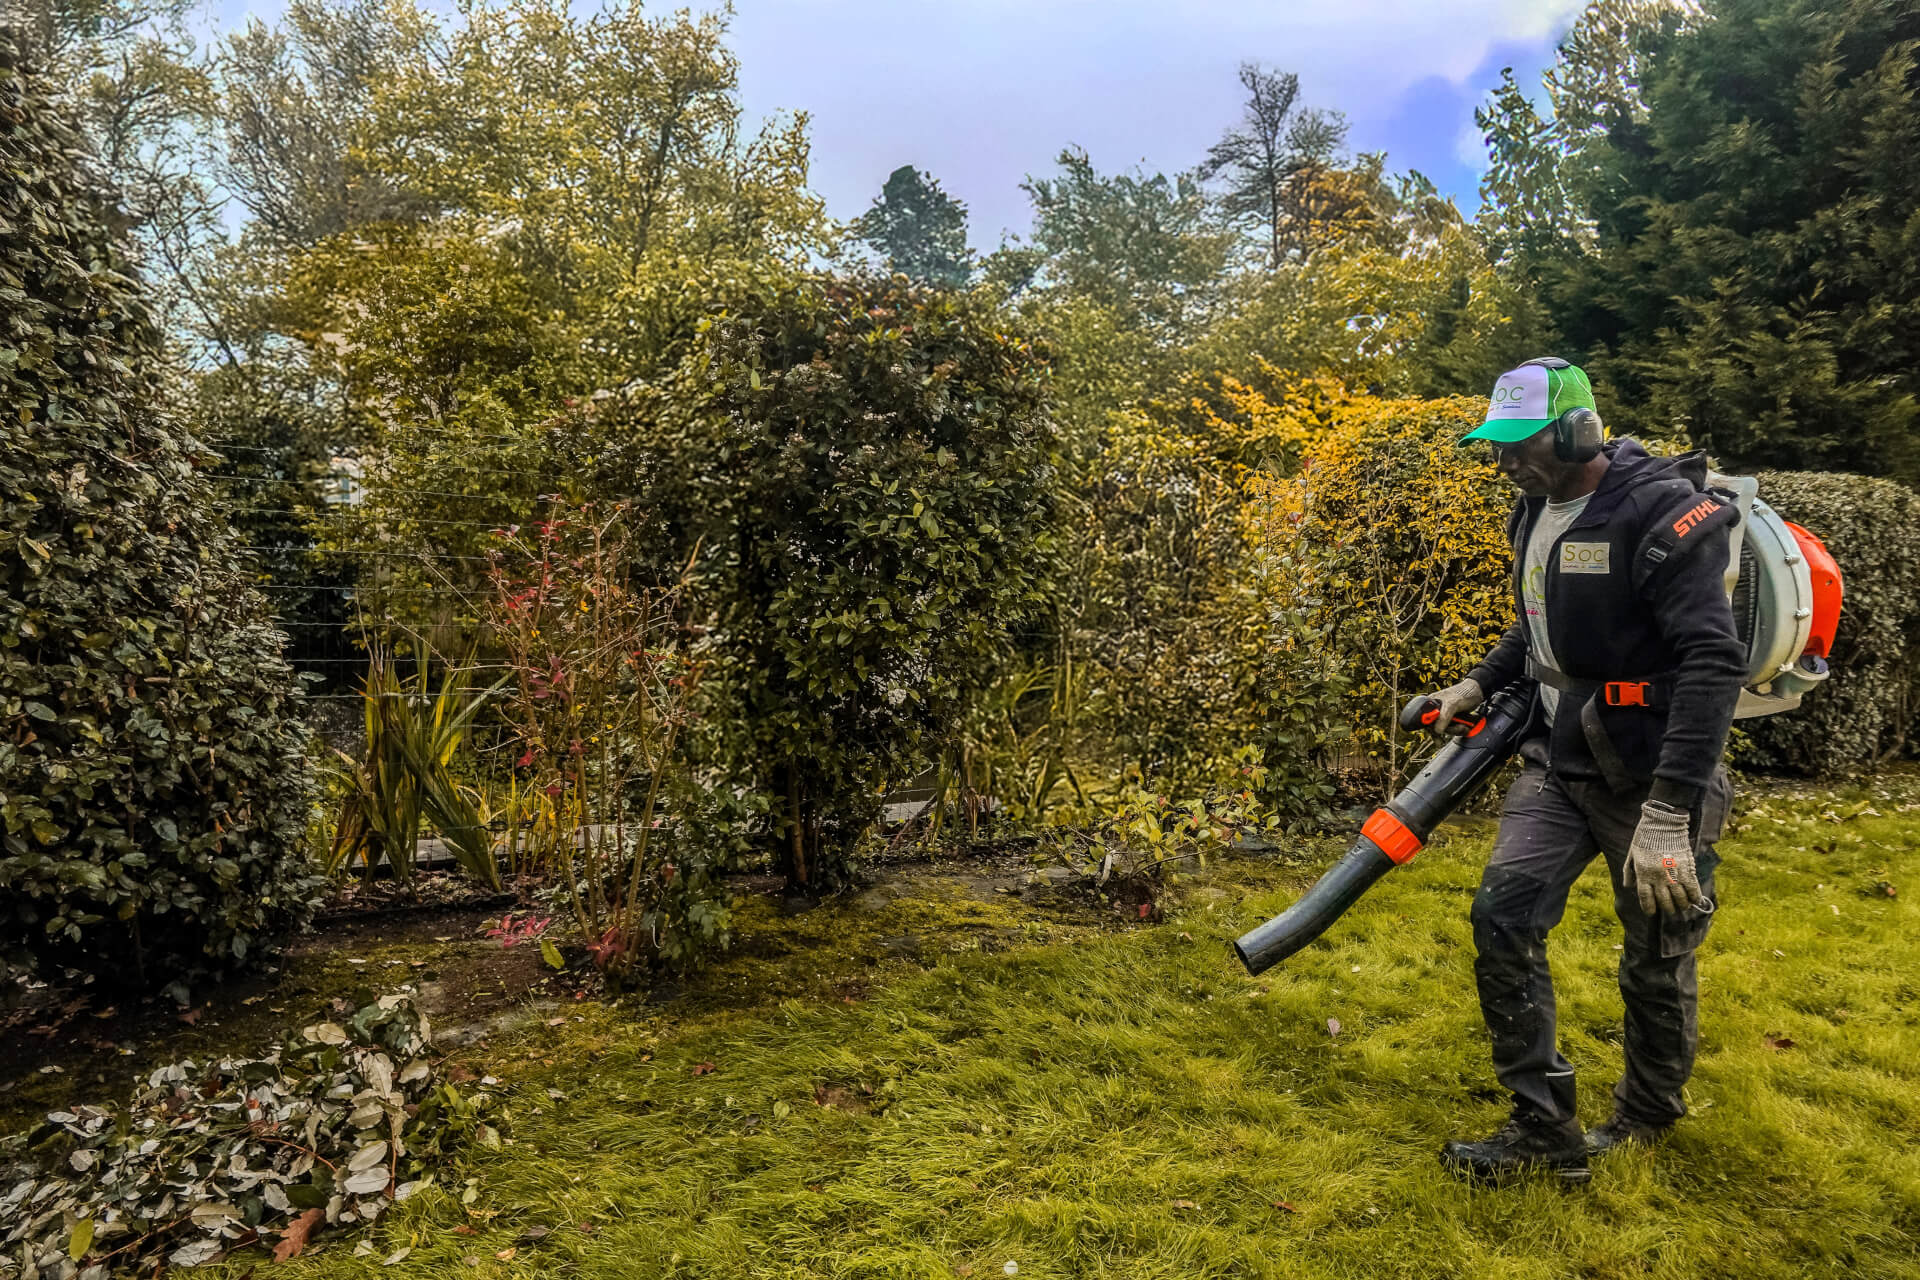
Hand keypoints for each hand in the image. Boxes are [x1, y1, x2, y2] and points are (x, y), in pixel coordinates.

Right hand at [1425, 678, 1484, 737]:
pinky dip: (1460, 730)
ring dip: (1456, 730)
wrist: (1478, 691)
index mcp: (1431, 704)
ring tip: (1464, 726)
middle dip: (1450, 729)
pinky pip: (1453, 729)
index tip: (1439, 731)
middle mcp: (1436, 710)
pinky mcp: (1452, 719)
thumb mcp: (1453, 704)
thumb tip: (1437, 731)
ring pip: (1446, 730)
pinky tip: (1465, 727)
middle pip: (1436, 727)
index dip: (1431, 727)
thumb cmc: (1464, 692)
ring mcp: (1445, 715)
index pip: (1425, 719)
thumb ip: (1444, 717)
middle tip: (1458, 727)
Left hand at [1623, 799, 1702, 915]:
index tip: (1651, 912)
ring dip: (1682, 904)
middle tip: (1671, 910)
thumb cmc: (1645, 838)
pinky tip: (1696, 900)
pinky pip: (1692, 887)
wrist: (1661, 823)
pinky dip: (1695, 896)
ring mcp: (1672, 873)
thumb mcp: (1632, 854)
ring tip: (1683, 906)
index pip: (1646, 898)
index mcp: (1643, 874)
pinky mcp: (1686, 867)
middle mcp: (1657, 877)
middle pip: (1664, 900)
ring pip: (1679, 897)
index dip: (1649, 908)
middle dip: (1668, 908)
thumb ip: (1629, 871)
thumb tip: (1628, 886)